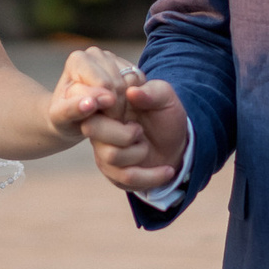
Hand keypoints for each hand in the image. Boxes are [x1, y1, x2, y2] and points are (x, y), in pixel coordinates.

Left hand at [48, 47, 136, 139]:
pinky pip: (141, 83)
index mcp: (78, 60)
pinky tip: (121, 111)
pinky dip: (135, 101)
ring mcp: (112, 57)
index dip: (107, 108)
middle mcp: (95, 53)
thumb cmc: (64, 118)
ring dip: (127, 106)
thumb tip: (91, 103)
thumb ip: (73, 110)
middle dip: (118, 108)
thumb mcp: (61, 118)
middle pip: (119, 83)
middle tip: (110, 124)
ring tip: (114, 119)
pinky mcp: (126, 65)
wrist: (71, 117)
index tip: (103, 123)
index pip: (104, 84)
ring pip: (132, 83)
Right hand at [84, 76, 189, 193]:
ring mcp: (102, 149)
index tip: (127, 111)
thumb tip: (131, 92)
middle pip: (91, 128)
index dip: (108, 106)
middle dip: (123, 133)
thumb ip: (151, 92)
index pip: (92, 100)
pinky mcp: (112, 171)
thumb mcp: (165, 97)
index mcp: (107, 101)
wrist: (176, 144)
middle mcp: (98, 124)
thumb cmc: (166, 114)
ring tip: (147, 145)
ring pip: (111, 155)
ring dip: (139, 152)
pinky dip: (150, 175)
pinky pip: (125, 177)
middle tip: (139, 130)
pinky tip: (166, 171)